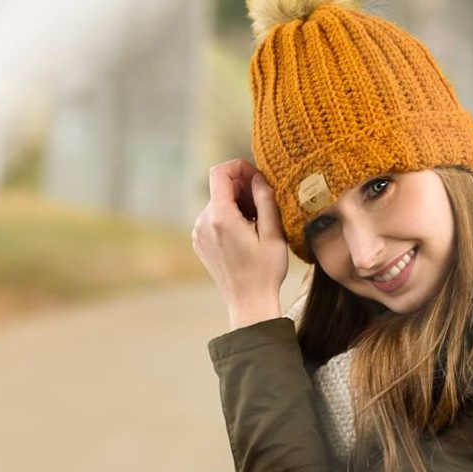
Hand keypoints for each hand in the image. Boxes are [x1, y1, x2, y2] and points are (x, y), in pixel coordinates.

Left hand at [192, 159, 287, 323]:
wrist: (249, 304)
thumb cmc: (265, 272)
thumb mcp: (273, 234)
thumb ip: (265, 199)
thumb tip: (258, 178)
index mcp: (220, 218)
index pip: (219, 173)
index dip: (238, 167)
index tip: (256, 177)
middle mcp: (203, 223)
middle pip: (219, 188)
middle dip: (242, 188)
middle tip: (264, 203)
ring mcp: (198, 234)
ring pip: (217, 203)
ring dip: (237, 204)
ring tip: (257, 222)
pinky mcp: (200, 243)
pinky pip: (213, 219)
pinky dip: (229, 217)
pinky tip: (246, 234)